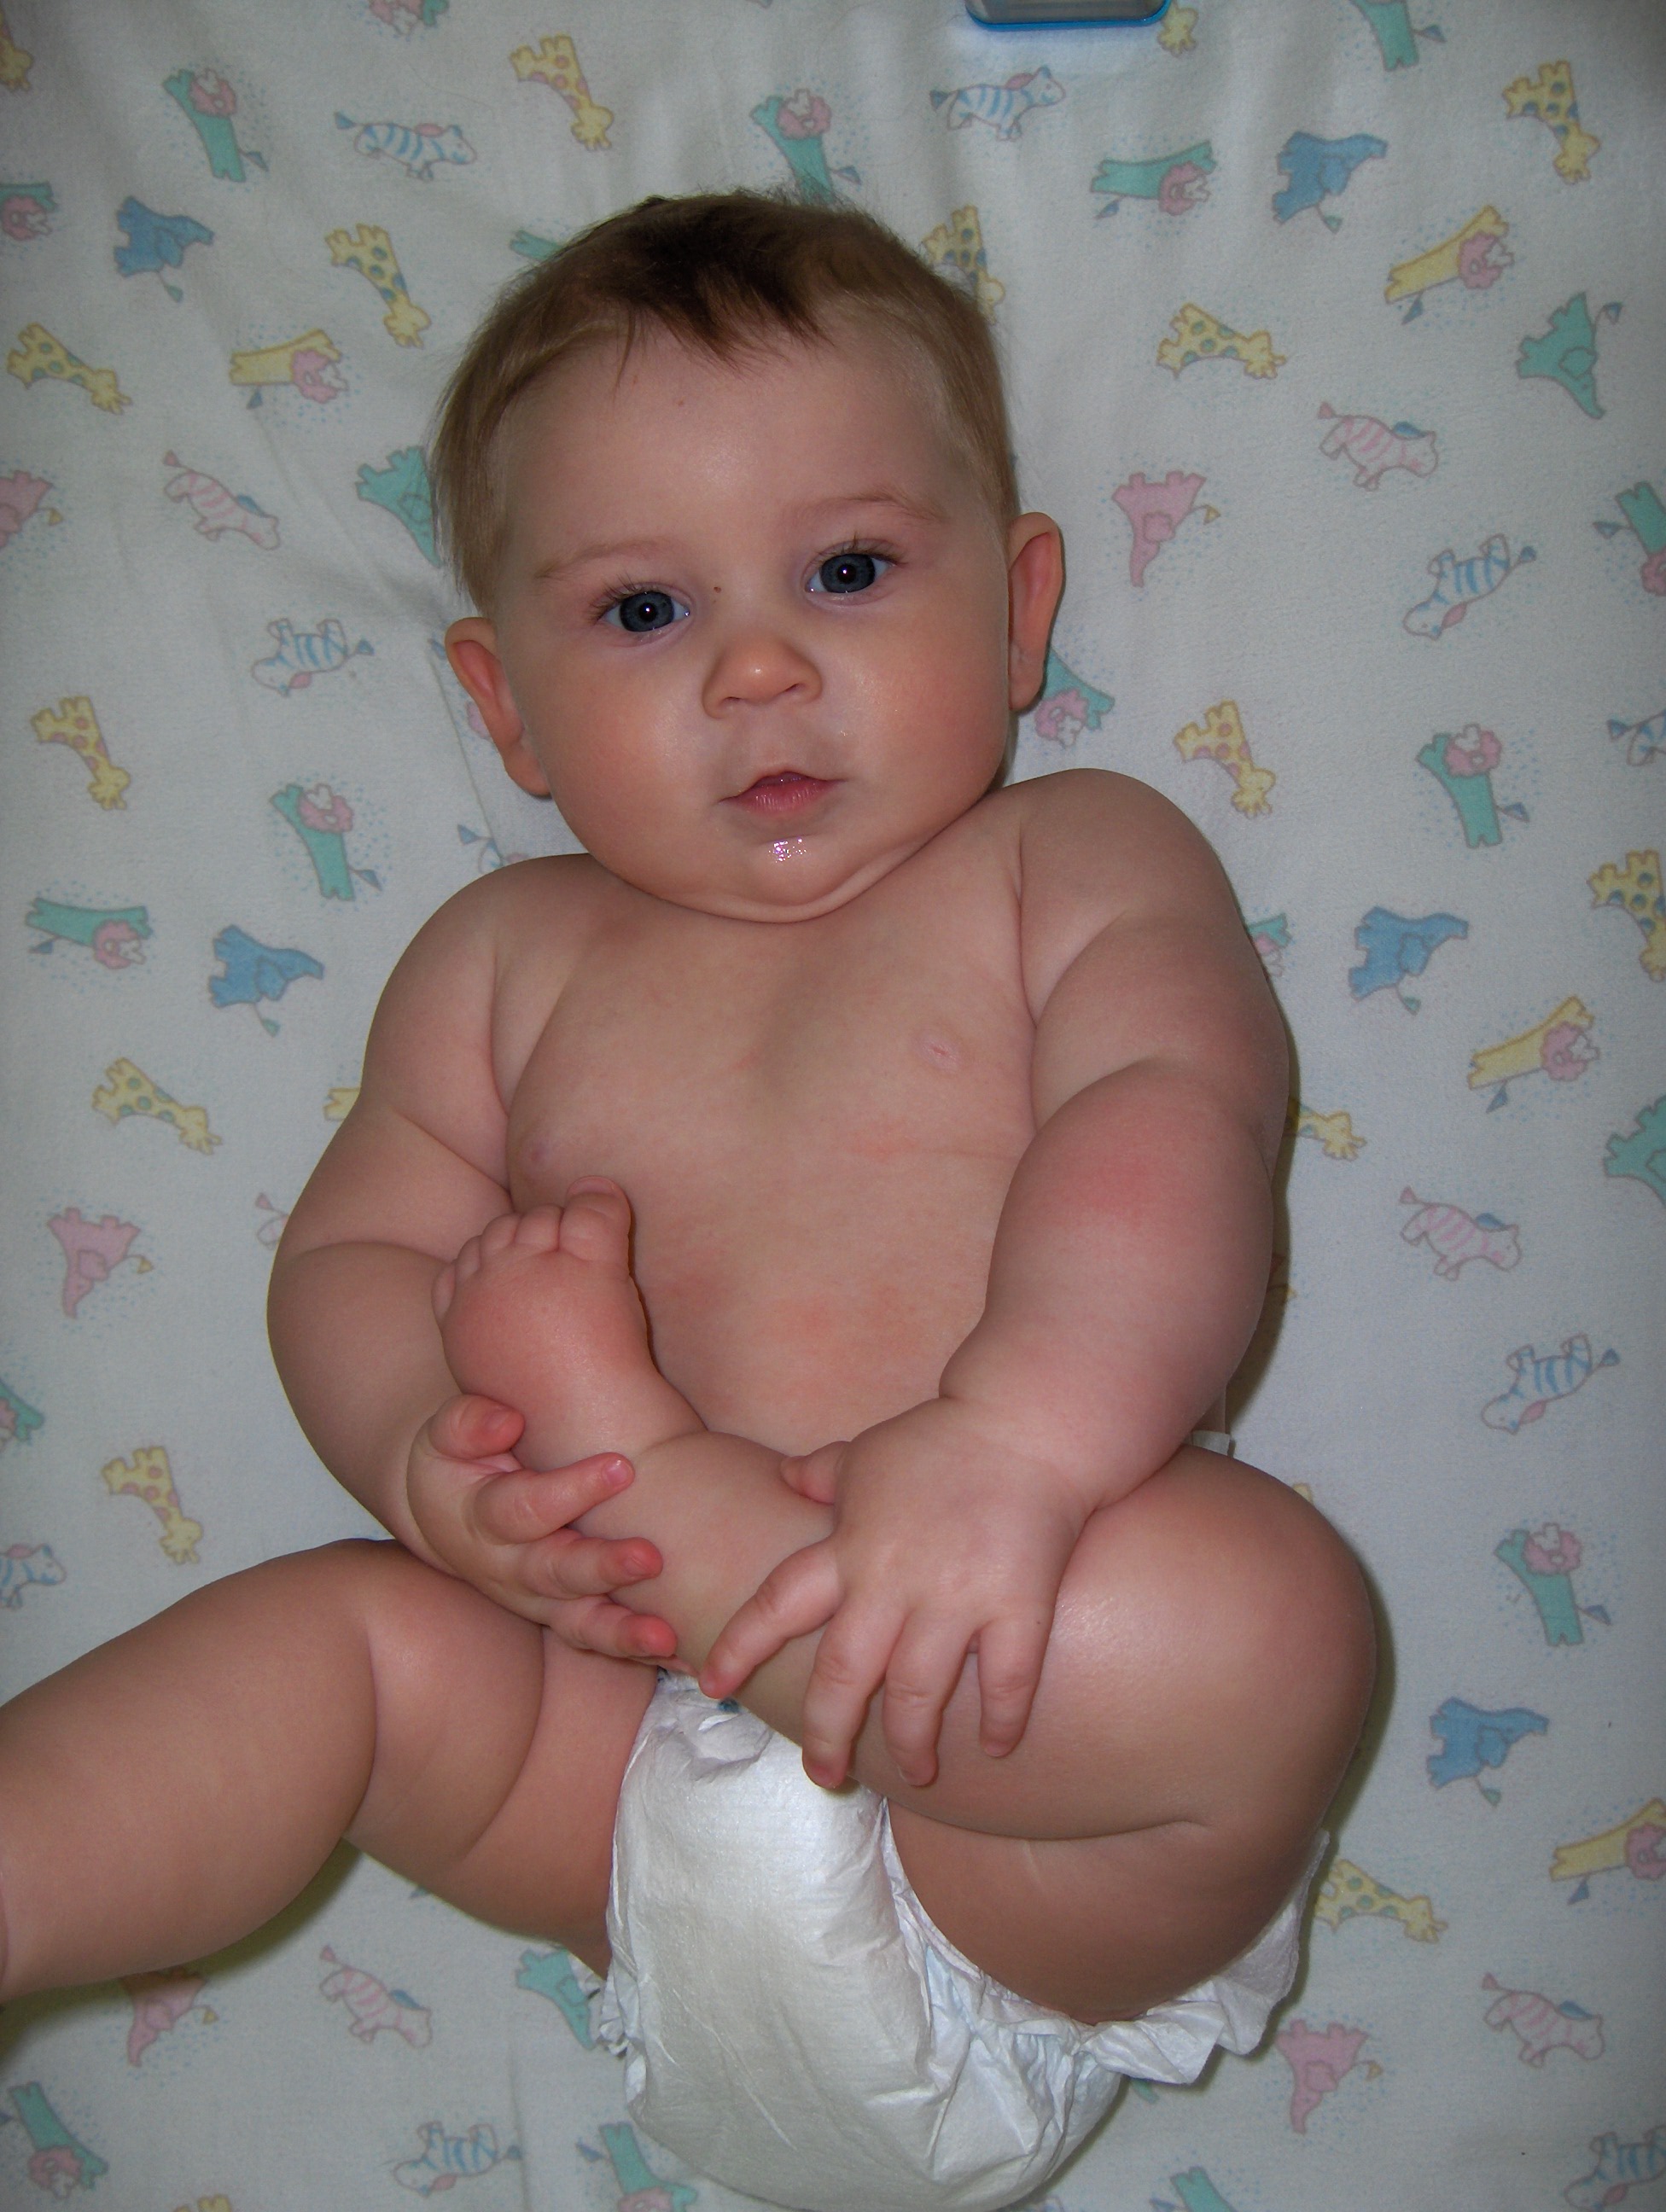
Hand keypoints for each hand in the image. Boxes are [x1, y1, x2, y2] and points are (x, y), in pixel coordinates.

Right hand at [405, 1394, 678, 1662]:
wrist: (449, 1515)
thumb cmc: (458, 1463)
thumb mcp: (445, 1436)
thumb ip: (469, 1423)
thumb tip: (506, 1422)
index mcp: (481, 1520)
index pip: (523, 1509)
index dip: (569, 1490)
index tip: (622, 1466)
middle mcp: (509, 1569)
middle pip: (555, 1574)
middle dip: (602, 1569)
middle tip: (650, 1558)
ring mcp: (537, 1600)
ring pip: (578, 1623)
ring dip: (622, 1632)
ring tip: (666, 1638)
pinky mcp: (562, 1616)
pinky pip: (599, 1640)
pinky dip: (636, 1649)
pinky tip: (682, 1656)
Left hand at [700, 1400, 1089, 1789]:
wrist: (1026, 1423)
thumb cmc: (941, 1438)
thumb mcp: (867, 1453)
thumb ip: (822, 1474)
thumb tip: (786, 1477)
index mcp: (850, 1547)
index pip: (777, 1605)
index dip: (739, 1647)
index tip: (710, 1687)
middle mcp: (893, 1581)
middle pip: (843, 1675)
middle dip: (828, 1733)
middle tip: (824, 1773)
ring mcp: (957, 1597)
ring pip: (919, 1694)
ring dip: (912, 1743)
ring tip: (915, 1770)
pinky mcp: (1019, 1604)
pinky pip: (1008, 1681)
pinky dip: (1000, 1721)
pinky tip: (994, 1746)